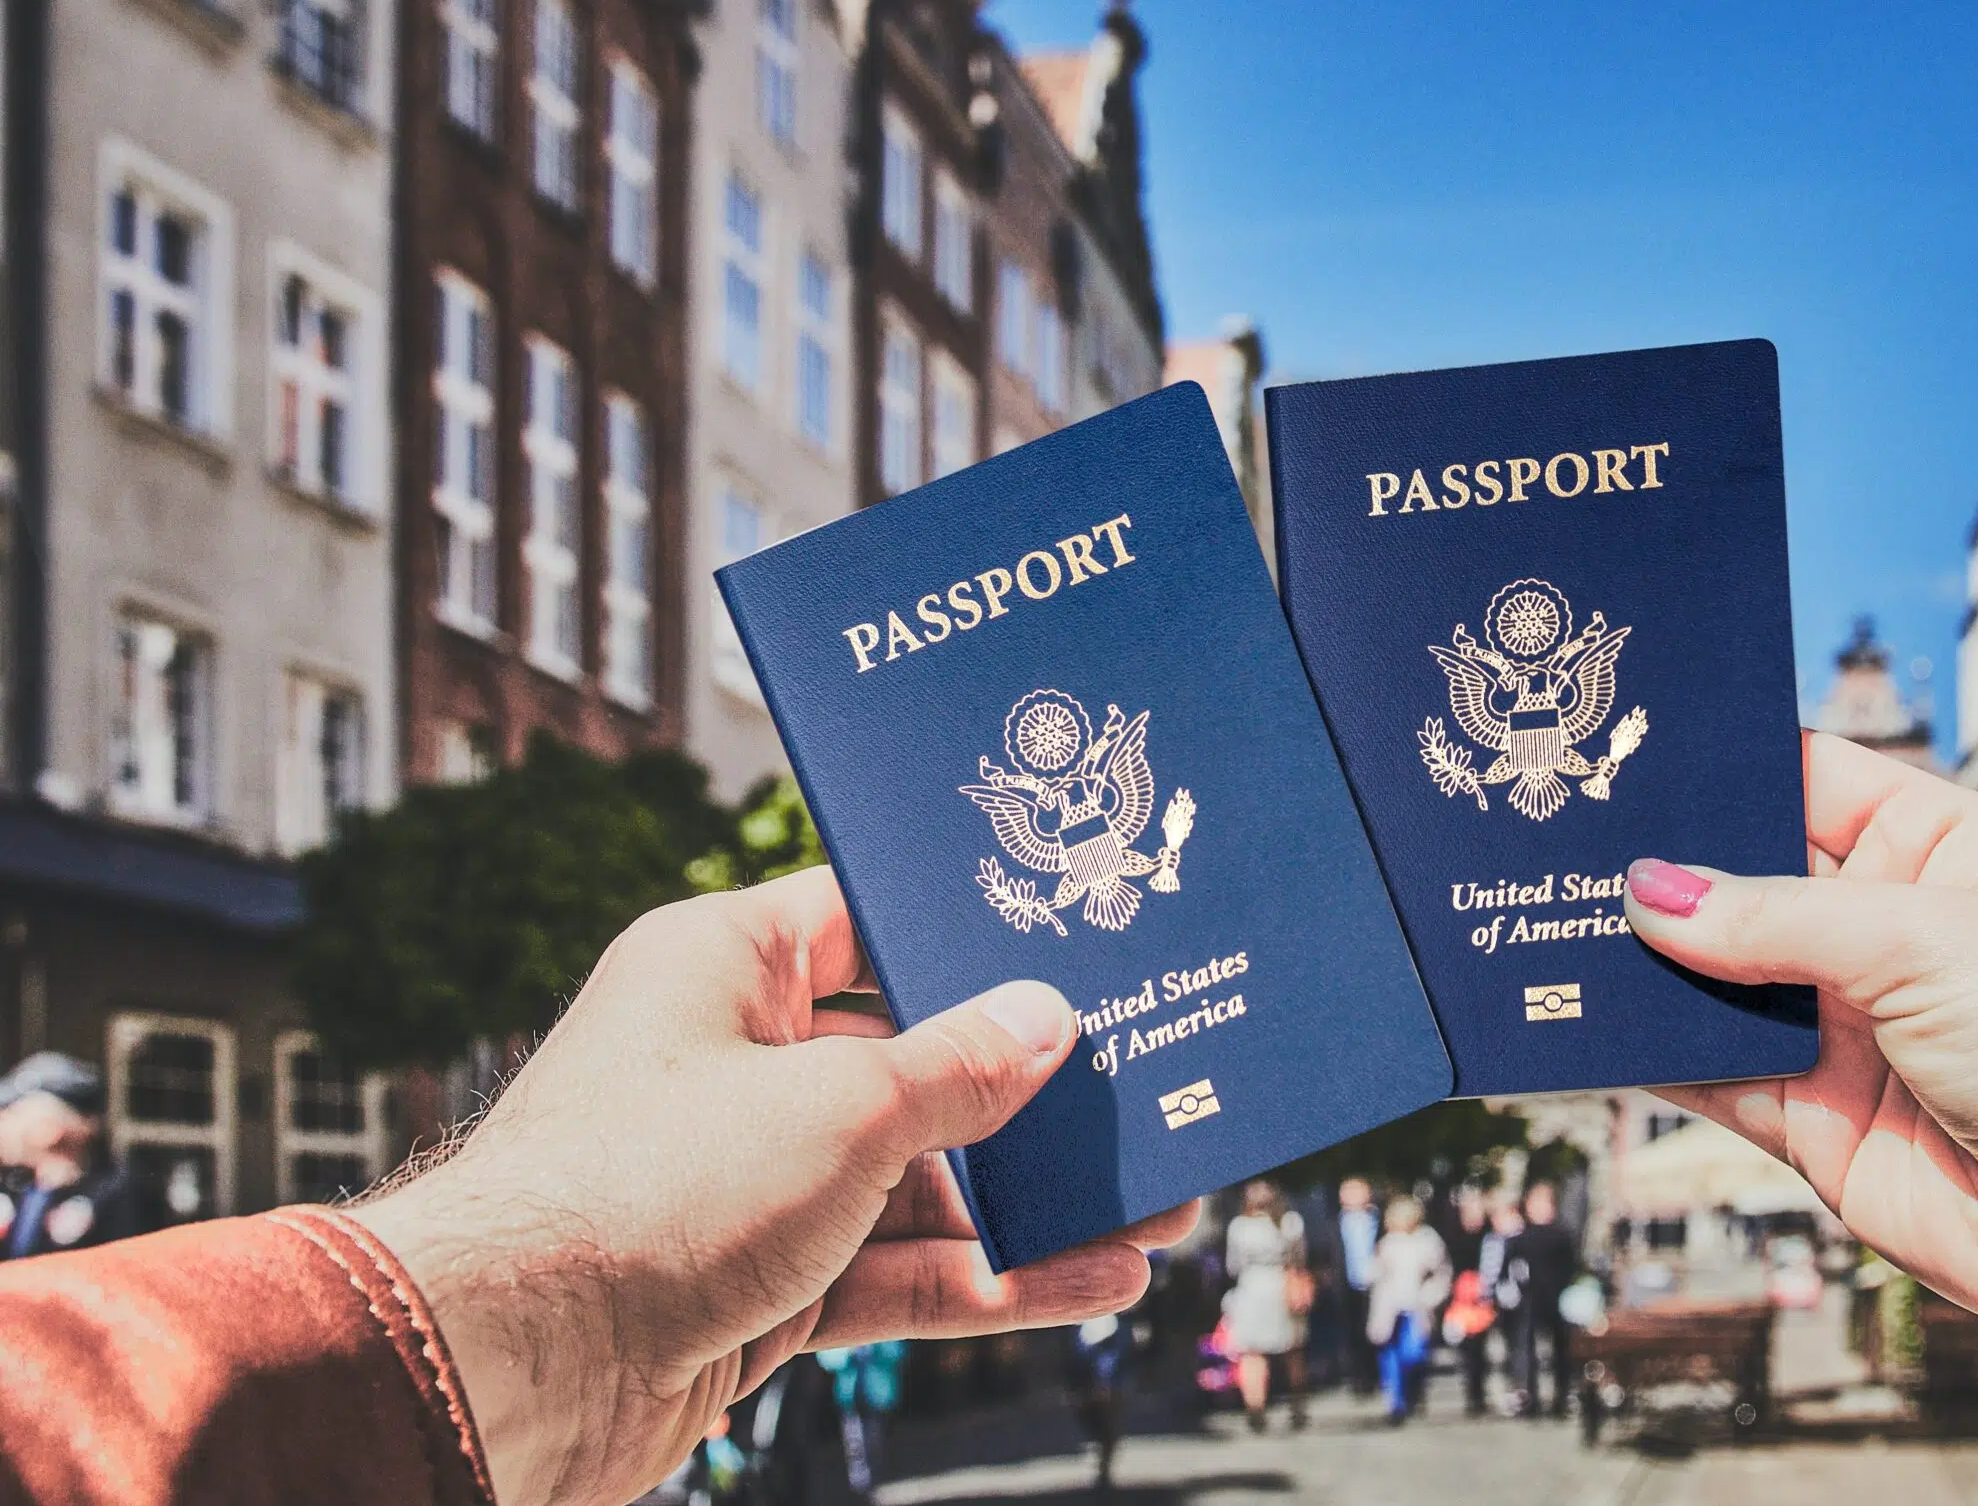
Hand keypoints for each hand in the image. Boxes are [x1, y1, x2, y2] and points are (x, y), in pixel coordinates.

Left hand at [356, 867, 1198, 1505]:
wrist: (501, 1375)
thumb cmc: (640, 1193)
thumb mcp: (837, 1109)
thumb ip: (958, 1067)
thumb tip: (1049, 1018)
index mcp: (725, 967)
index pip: (866, 919)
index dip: (968, 929)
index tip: (1074, 935)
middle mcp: (736, 1062)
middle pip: (916, 1062)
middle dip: (1033, 1095)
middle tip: (1148, 1095)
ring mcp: (751, 1181)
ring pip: (921, 1181)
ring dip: (1032, 1204)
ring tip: (1160, 1208)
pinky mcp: (763, 1284)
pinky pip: (898, 1270)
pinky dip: (990, 1280)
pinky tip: (1092, 1282)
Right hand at [1623, 731, 1977, 1350]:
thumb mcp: (1920, 937)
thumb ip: (1772, 916)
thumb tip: (1649, 893)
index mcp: (1935, 849)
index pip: (1808, 780)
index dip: (1727, 766)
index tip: (1628, 749)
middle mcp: (1885, 931)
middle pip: (1745, 882)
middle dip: (1664, 871)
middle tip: (1561, 844)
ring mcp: (1849, 1027)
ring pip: (1717, 980)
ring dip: (1647, 964)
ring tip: (1552, 926)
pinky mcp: (1818, 1120)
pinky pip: (1716, 1075)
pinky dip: (1655, 1054)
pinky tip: (1590, 1022)